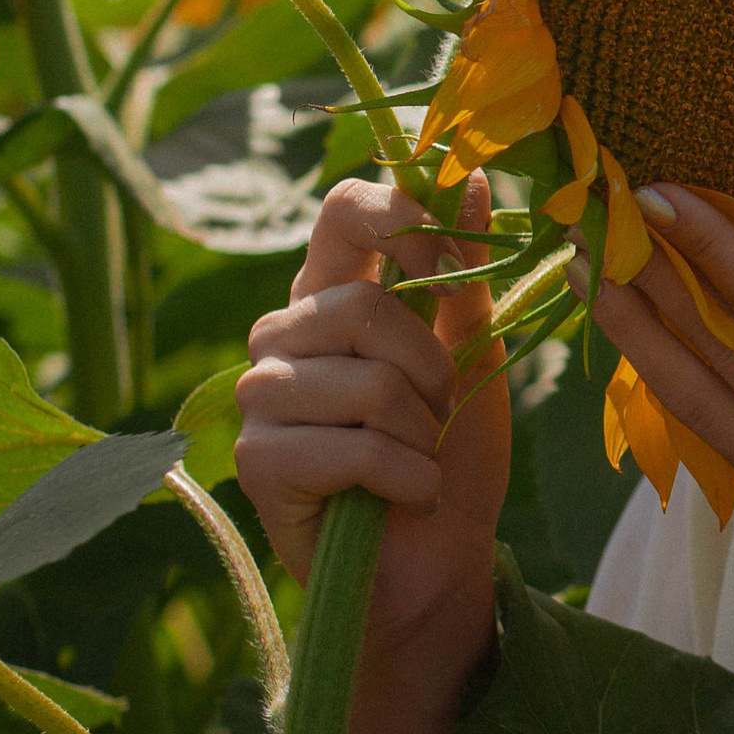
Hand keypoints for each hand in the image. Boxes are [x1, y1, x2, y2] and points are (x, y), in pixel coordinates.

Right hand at [236, 175, 507, 633]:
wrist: (441, 557)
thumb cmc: (455, 450)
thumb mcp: (476, 351)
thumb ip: (467, 271)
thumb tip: (469, 176)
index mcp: (335, 294)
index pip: (341, 212)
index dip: (401, 219)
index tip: (449, 262)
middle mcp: (283, 334)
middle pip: (358, 305)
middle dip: (430, 365)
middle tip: (442, 408)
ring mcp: (261, 398)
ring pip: (365, 382)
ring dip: (422, 430)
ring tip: (420, 457)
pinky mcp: (258, 461)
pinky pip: (355, 447)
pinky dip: (407, 476)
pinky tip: (405, 496)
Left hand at [589, 184, 733, 655]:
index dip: (715, 249)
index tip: (663, 194)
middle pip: (717, 351)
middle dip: (651, 280)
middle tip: (597, 217)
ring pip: (698, 399)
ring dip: (639, 335)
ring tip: (590, 275)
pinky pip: (717, 437)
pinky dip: (674, 386)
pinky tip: (647, 350)